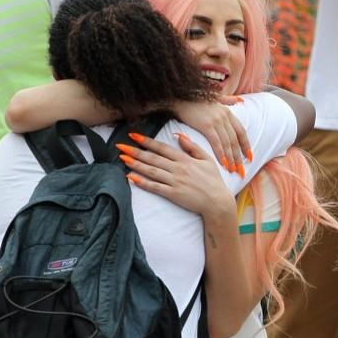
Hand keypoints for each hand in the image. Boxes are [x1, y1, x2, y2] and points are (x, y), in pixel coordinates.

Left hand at [121, 133, 235, 216]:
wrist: (218, 202)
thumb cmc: (213, 181)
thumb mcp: (207, 159)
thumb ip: (193, 147)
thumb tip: (178, 135)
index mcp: (185, 159)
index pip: (162, 148)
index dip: (147, 141)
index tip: (133, 136)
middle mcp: (178, 169)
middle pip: (153, 158)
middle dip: (135, 151)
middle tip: (120, 146)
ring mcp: (175, 182)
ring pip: (151, 171)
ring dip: (136, 164)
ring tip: (122, 159)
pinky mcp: (173, 194)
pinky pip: (155, 187)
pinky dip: (142, 182)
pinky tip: (131, 178)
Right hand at [171, 99, 250, 173]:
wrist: (179, 95)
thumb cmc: (195, 98)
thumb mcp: (216, 97)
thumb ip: (229, 100)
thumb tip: (241, 100)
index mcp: (228, 112)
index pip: (241, 132)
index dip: (246, 146)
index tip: (250, 157)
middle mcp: (225, 116)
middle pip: (236, 140)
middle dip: (239, 157)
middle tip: (242, 171)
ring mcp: (216, 121)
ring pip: (227, 144)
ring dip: (231, 159)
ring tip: (233, 170)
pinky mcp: (206, 126)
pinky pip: (217, 143)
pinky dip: (221, 154)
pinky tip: (223, 164)